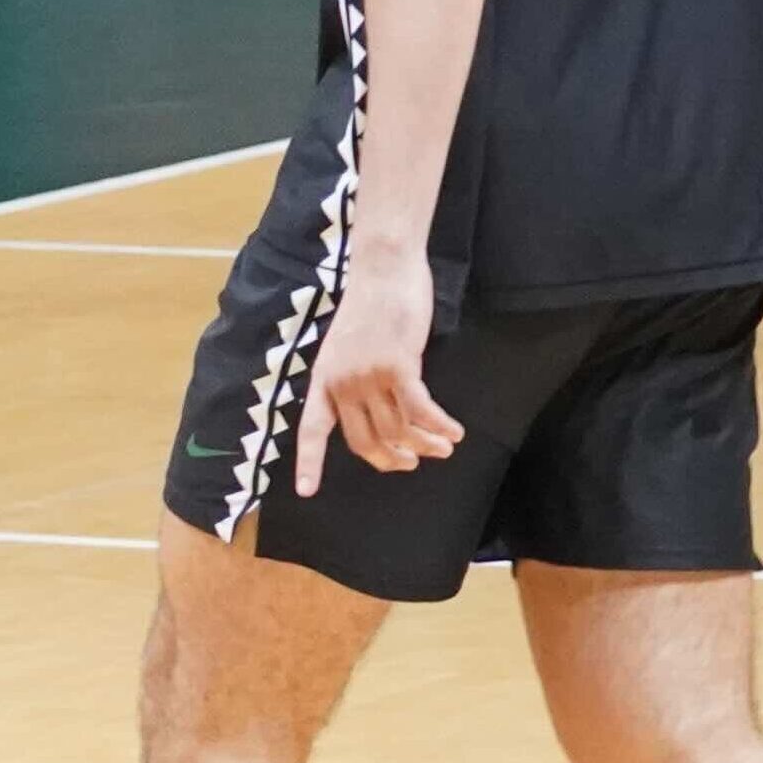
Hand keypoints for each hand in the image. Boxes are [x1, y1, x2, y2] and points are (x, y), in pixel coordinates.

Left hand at [292, 247, 458, 495]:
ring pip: (398, 429)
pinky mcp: (397, 367)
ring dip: (425, 443)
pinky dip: (439, 426)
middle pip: (366, 440)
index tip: (306, 492)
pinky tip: (455, 433)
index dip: (310, 463)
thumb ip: (356, 381)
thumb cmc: (370, 307)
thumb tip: (381, 415)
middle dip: (392, 458)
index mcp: (323, 381)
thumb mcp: (349, 349)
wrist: (383, 270)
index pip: (312, 430)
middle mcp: (341, 383)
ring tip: (443, 447)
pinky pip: (420, 410)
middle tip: (413, 461)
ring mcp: (368, 376)